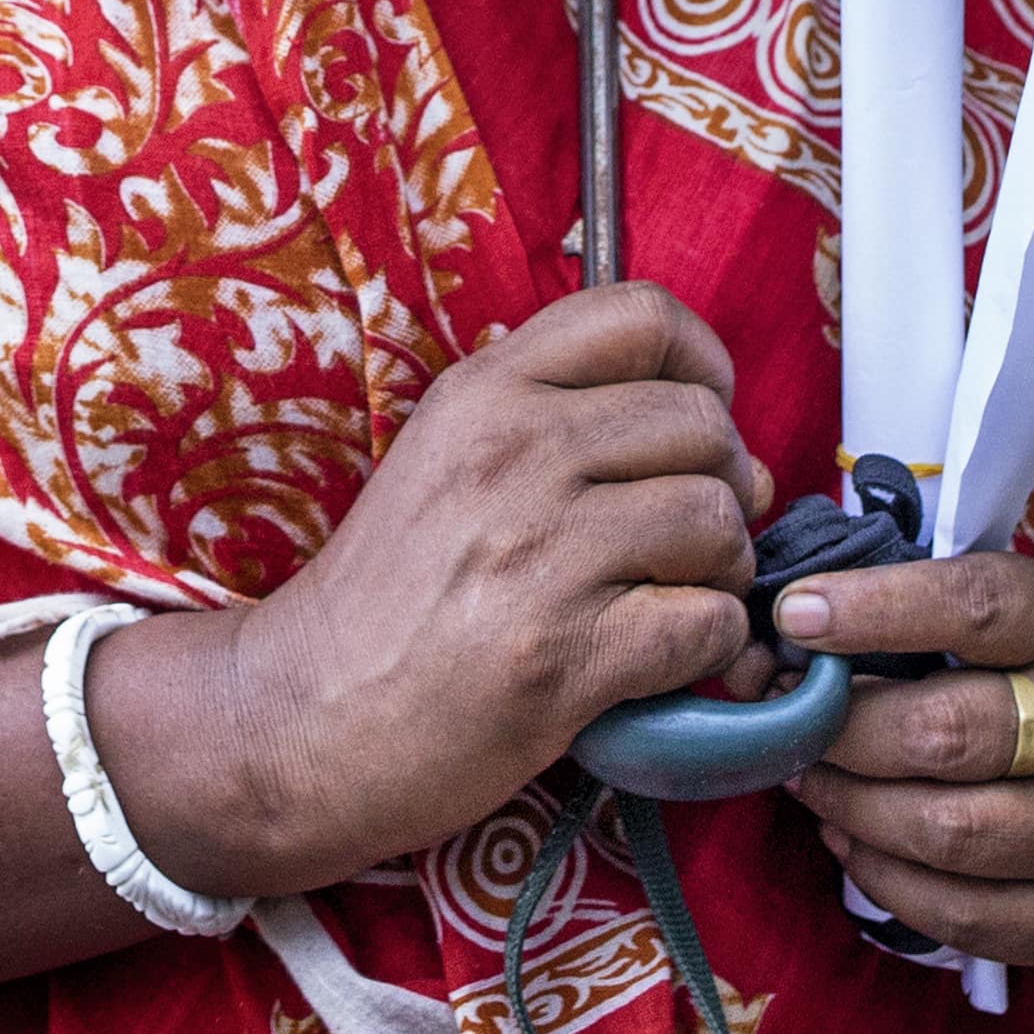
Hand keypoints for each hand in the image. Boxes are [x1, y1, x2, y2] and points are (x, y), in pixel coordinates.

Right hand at [97, 283, 765, 898]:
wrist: (303, 716)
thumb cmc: (389, 597)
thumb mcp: (445, 459)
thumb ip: (556, 419)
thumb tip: (730, 446)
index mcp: (485, 393)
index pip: (643, 317)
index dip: (702, 366)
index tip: (694, 422)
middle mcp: (514, 453)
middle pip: (704, 425)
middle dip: (725, 485)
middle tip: (689, 539)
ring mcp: (539, 552)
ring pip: (718, 521)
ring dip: (724, 571)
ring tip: (677, 598)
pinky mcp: (562, 655)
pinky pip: (708, 623)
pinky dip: (709, 646)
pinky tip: (661, 657)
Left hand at [775, 553, 1033, 967]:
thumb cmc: (1014, 687)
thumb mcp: (983, 625)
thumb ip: (898, 617)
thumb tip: (777, 633)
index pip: (979, 606)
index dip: (877, 608)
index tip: (792, 615)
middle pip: (949, 731)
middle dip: (844, 729)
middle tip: (785, 720)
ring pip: (948, 830)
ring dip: (851, 806)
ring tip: (806, 779)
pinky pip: (957, 911)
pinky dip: (880, 875)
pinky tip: (847, 837)